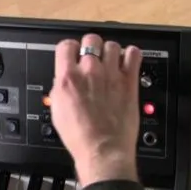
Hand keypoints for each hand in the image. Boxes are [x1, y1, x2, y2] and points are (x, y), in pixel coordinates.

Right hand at [50, 33, 142, 186]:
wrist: (102, 149)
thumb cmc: (80, 136)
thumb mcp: (57, 111)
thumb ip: (60, 88)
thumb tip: (63, 80)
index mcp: (67, 78)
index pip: (66, 46)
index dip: (70, 49)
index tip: (73, 54)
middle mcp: (89, 72)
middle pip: (91, 40)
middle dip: (91, 46)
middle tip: (92, 57)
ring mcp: (111, 75)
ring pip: (112, 45)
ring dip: (110, 51)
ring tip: (110, 61)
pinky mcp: (129, 82)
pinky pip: (134, 54)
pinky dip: (131, 54)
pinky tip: (127, 62)